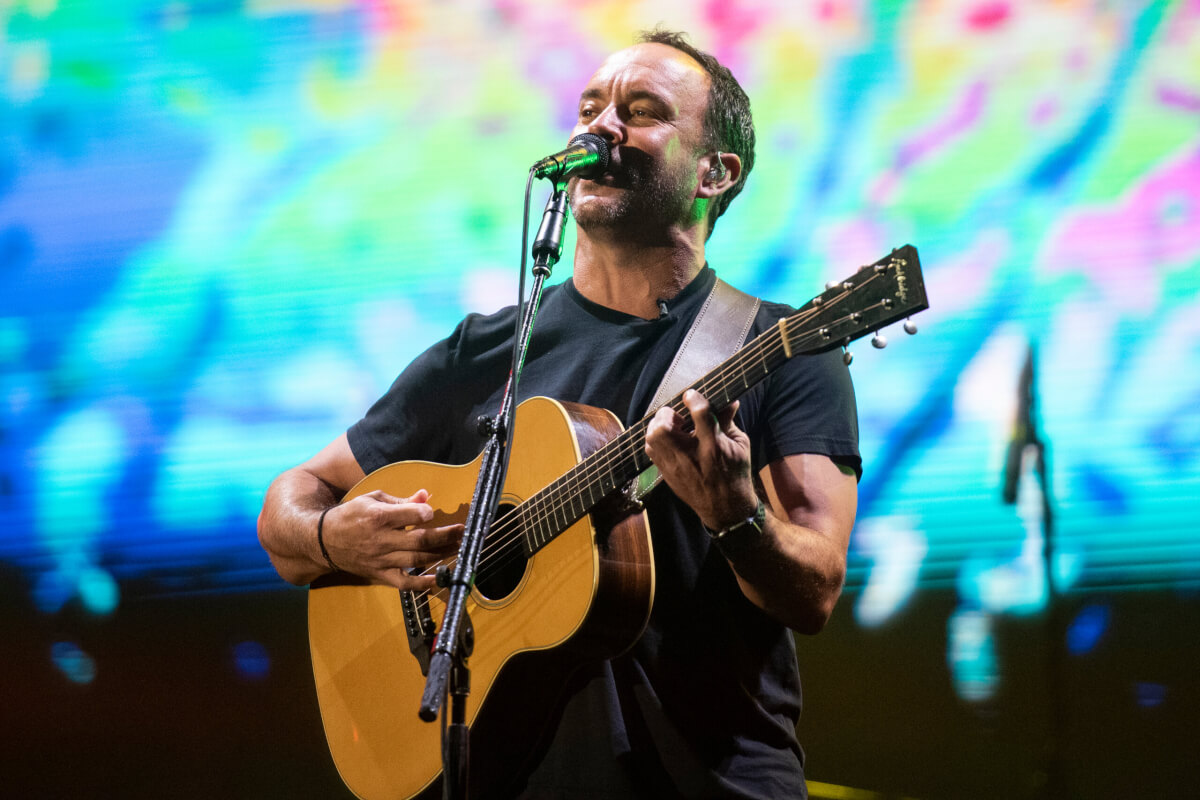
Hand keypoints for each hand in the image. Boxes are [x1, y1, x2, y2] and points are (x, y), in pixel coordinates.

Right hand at [321, 488, 462, 590]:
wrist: (323, 540)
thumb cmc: (350, 515)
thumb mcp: (372, 499)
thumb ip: (401, 500)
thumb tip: (426, 496)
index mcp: (377, 517)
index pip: (408, 516)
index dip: (424, 514)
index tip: (434, 513)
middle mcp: (380, 540)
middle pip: (418, 541)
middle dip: (445, 536)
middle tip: (463, 532)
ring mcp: (381, 559)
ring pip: (416, 561)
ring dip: (441, 555)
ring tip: (460, 548)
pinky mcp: (380, 574)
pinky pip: (404, 583)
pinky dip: (423, 584)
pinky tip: (440, 579)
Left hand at [644, 389, 759, 531]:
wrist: (725, 508)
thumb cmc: (735, 474)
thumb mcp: (740, 445)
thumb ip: (728, 422)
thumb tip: (729, 401)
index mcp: (715, 446)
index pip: (700, 414)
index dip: (694, 399)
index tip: (691, 395)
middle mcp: (692, 456)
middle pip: (664, 428)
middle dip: (667, 415)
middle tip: (678, 417)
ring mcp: (676, 466)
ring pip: (652, 438)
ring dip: (659, 426)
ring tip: (672, 428)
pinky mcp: (667, 474)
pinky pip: (650, 450)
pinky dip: (656, 440)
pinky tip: (669, 441)